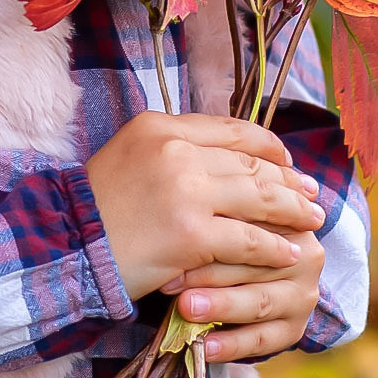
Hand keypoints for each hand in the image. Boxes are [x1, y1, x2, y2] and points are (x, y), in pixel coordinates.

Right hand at [85, 111, 324, 361]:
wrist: (65, 249)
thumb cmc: (95, 211)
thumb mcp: (128, 158)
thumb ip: (172, 151)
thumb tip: (224, 159)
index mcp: (159, 126)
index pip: (230, 129)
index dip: (266, 146)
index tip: (287, 161)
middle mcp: (175, 151)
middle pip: (249, 163)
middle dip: (288, 179)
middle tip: (312, 193)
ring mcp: (186, 191)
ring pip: (257, 197)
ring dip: (292, 210)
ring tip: (313, 220)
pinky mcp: (192, 234)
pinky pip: (248, 239)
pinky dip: (274, 246)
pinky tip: (290, 252)